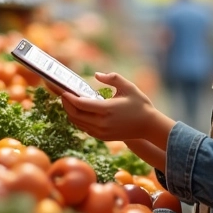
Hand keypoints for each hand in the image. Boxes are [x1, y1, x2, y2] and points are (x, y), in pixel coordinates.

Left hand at [60, 72, 174, 146]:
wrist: (149, 126)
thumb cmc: (140, 104)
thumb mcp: (128, 87)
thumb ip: (112, 78)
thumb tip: (96, 75)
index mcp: (107, 109)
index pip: (80, 104)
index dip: (69, 98)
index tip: (64, 91)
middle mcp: (102, 122)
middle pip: (75, 115)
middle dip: (66, 105)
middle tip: (64, 95)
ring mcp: (101, 132)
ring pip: (78, 123)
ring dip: (71, 113)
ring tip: (69, 103)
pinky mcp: (102, 137)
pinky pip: (85, 129)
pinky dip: (79, 121)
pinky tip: (79, 112)